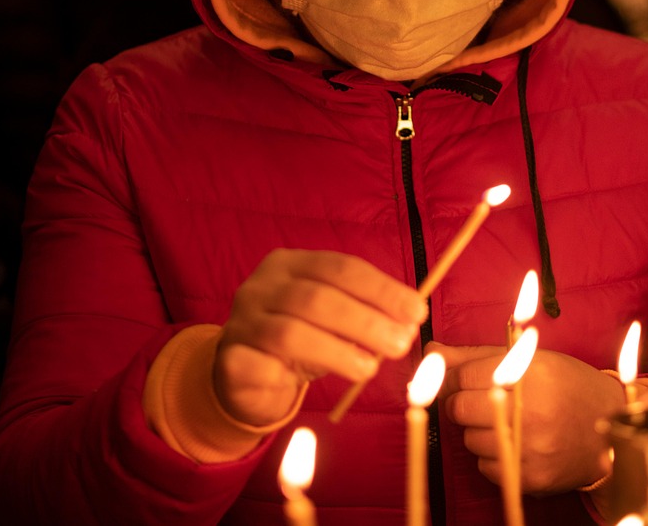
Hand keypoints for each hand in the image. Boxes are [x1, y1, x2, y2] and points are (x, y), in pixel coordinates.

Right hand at [215, 249, 425, 425]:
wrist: (244, 375)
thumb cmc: (302, 339)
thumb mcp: (335, 318)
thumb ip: (366, 312)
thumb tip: (410, 320)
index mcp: (291, 263)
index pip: (342, 268)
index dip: (382, 289)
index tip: (417, 311)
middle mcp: (261, 286)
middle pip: (318, 298)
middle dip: (367, 321)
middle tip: (402, 343)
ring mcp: (241, 322)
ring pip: (292, 333)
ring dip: (339, 351)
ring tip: (372, 368)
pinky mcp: (229, 360)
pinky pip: (262, 366)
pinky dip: (294, 374)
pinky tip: (317, 383)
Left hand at [432, 342, 622, 493]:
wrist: (610, 428)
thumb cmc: (568, 385)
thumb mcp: (531, 359)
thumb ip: (476, 356)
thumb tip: (430, 351)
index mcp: (531, 373)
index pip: (463, 376)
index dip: (462, 377)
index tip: (472, 379)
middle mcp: (530, 411)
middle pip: (459, 408)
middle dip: (466, 404)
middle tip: (489, 401)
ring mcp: (530, 448)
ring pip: (469, 440)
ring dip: (479, 431)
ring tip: (510, 422)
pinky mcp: (530, 477)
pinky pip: (485, 467)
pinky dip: (493, 457)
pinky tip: (518, 444)